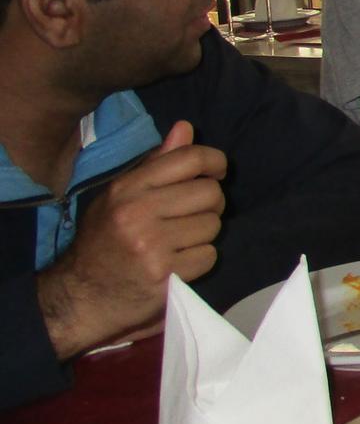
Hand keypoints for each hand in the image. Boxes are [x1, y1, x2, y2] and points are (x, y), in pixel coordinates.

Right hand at [37, 121, 227, 357]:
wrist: (80, 296)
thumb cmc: (103, 241)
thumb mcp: (120, 196)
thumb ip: (156, 163)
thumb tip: (186, 127)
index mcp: (128, 188)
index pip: (189, 158)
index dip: (214, 161)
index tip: (216, 171)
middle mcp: (138, 212)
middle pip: (210, 192)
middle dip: (210, 203)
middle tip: (193, 215)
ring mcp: (152, 244)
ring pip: (213, 225)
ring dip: (204, 234)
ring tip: (180, 241)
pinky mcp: (165, 273)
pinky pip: (209, 255)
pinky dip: (200, 260)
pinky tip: (179, 262)